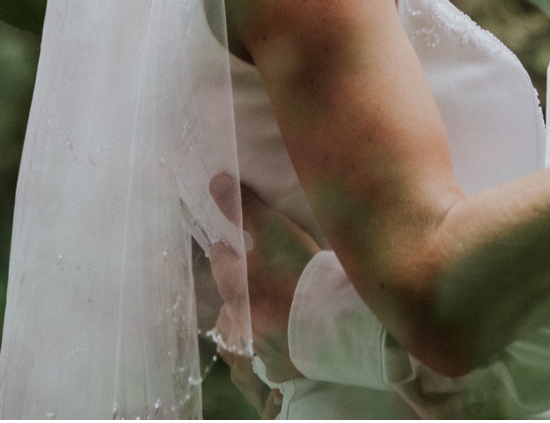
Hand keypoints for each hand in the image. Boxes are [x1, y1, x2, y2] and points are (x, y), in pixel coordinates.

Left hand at [210, 173, 319, 385]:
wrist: (335, 322)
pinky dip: (276, 346)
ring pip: (248, 328)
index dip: (229, 250)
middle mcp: (237, 319)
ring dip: (258, 318)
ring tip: (280, 309)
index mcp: (232, 286)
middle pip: (233, 298)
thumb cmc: (300, 269)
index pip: (220, 261)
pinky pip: (269, 357)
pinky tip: (292, 336)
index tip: (237, 246)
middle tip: (267, 278)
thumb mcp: (273, 229)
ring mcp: (256, 347)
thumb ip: (243, 206)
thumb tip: (214, 181)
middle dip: (245, 288)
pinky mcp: (277, 368)